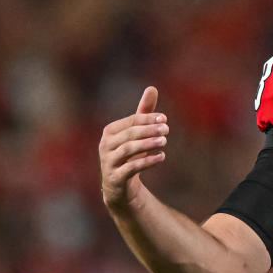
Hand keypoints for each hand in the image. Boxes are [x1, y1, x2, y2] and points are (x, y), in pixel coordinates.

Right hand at [99, 87, 168, 211]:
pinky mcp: (115, 177)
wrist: (119, 185)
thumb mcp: (136, 133)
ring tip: (165, 141)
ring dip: (148, 144)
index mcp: (110, 132)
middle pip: (129, 135)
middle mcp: (105, 145)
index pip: (130, 122)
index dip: (147, 119)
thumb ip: (144, 112)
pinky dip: (147, 161)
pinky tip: (162, 156)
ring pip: (128, 150)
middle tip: (167, 129)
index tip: (165, 119)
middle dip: (149, 130)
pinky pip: (130, 168)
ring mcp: (108, 162)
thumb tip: (152, 88)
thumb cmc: (129, 154)